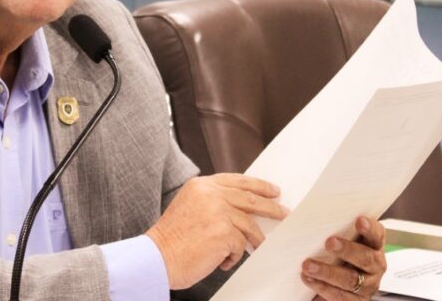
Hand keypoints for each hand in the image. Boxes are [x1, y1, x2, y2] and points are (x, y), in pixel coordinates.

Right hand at [146, 174, 287, 289]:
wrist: (158, 258)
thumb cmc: (171, 240)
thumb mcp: (189, 207)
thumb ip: (212, 202)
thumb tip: (242, 211)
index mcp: (200, 185)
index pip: (237, 180)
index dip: (258, 185)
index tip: (272, 190)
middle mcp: (210, 194)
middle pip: (250, 198)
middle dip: (270, 207)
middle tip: (283, 213)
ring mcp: (218, 212)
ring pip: (249, 225)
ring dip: (255, 239)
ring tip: (256, 247)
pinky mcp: (224, 232)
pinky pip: (241, 245)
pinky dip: (234, 255)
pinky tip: (222, 260)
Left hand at [301, 216, 386, 299]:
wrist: (336, 283)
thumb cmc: (336, 255)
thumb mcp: (338, 240)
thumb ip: (333, 230)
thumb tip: (310, 216)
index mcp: (372, 245)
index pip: (376, 234)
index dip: (370, 228)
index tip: (358, 220)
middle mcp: (375, 265)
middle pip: (366, 258)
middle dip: (348, 250)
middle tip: (329, 242)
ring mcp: (367, 285)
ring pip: (351, 279)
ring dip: (328, 272)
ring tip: (308, 265)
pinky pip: (340, 296)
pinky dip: (322, 287)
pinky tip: (308, 279)